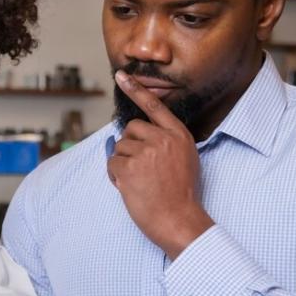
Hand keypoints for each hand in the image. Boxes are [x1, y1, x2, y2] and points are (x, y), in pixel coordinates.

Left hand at [108, 71, 215, 258]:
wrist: (179, 220)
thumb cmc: (181, 195)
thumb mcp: (184, 160)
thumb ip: (164, 143)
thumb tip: (131, 135)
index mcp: (179, 136)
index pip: (155, 106)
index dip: (136, 90)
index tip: (121, 75)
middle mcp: (163, 140)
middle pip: (131, 128)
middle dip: (130, 145)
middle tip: (142, 167)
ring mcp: (146, 153)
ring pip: (119, 146)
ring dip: (123, 163)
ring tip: (140, 181)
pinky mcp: (129, 168)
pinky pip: (112, 163)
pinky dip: (116, 175)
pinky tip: (130, 187)